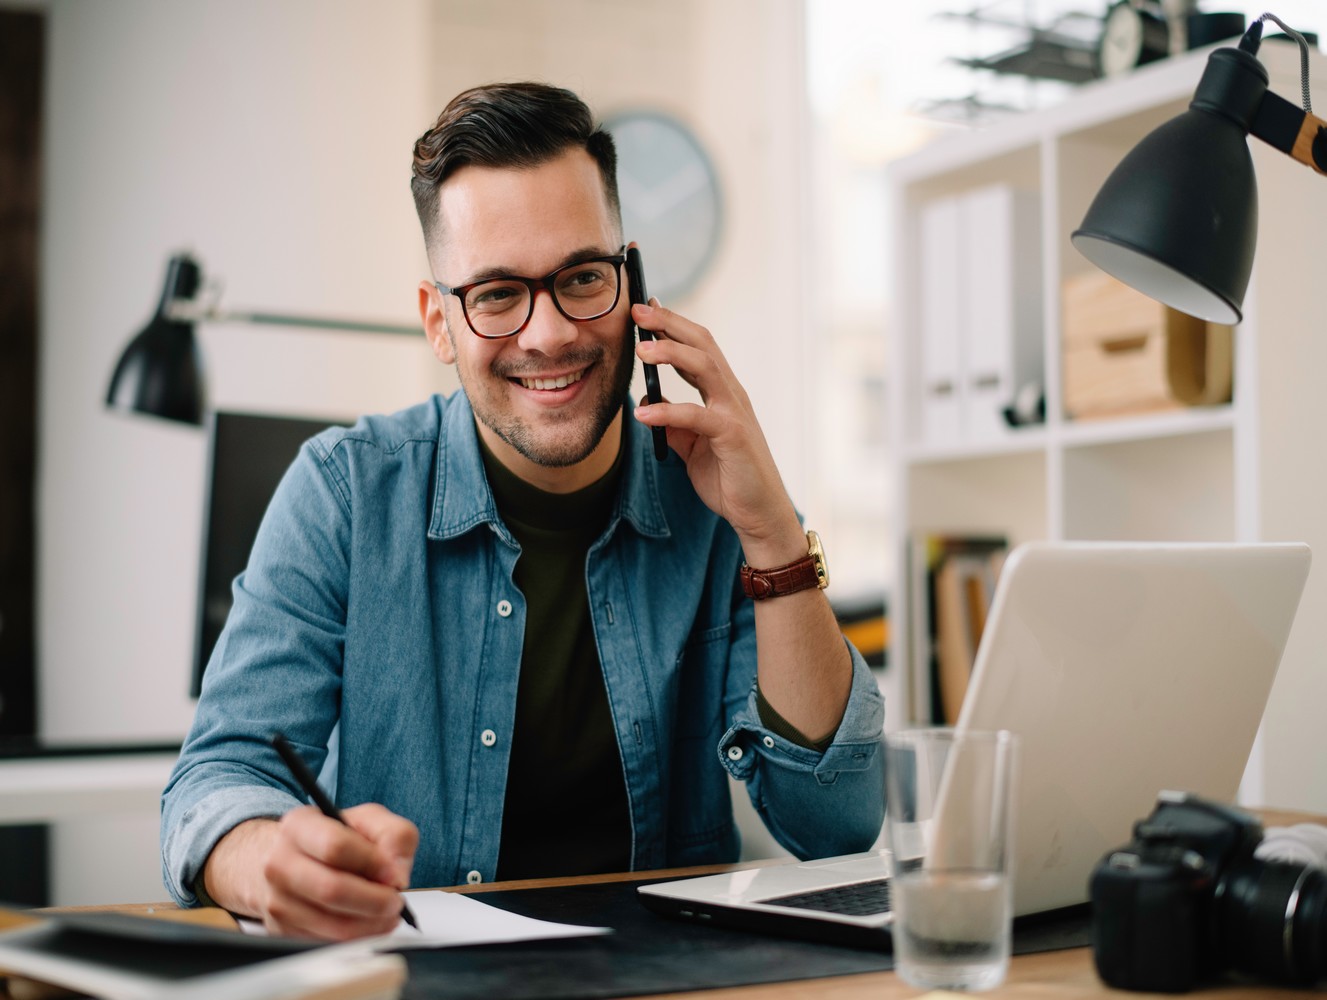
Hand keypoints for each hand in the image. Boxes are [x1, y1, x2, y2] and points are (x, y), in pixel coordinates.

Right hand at [207, 804, 417, 939]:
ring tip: (386, 914)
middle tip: (395, 901)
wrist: (291, 858)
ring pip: (332, 924)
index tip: (394, 874)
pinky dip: (357, 937)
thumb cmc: (335, 837)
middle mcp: (280, 862)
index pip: (336, 846)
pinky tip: (368, 923)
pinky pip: (328, 942)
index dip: (373, 863)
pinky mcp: (282, 930)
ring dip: (371, 924)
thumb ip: (394, 836)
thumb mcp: (370, 820)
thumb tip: (396, 875)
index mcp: (299, 826)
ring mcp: (277, 899)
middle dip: (375, 901)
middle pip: (332, 890)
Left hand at [632, 300, 803, 565]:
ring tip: (641, 349)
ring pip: (705, 367)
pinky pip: (696, 416)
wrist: (759, 512)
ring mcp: (734, 412)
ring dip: (672, 353)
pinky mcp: (732, 436)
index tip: (645, 309)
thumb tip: (648, 404)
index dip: (672, 325)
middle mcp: (731, 394)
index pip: (698, 347)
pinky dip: (667, 412)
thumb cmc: (730, 478)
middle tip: (637, 310)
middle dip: (669, 323)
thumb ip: (675, 423)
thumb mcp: (692, 447)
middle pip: (702, 344)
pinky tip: (641, 414)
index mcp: (722, 393)